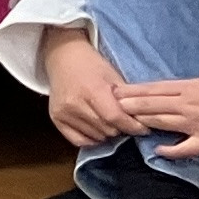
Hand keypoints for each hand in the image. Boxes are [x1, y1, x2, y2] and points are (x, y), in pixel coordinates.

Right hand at [42, 26, 133, 147]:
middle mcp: (74, 103)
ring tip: (109, 121)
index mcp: (91, 90)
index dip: (132, 126)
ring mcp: (63, 112)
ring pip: (96, 136)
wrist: (63, 57)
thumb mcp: (114, 77)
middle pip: (107, 129)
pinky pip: (79, 141)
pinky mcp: (55, 118)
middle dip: (121, 128)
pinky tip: (97, 129)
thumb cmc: (92, 65)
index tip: (143, 129)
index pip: (115, 118)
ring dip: (107, 133)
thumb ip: (126, 100)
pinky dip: (92, 139)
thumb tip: (140, 121)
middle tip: (125, 122)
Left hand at [117, 75, 198, 160]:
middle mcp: (189, 105)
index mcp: (190, 88)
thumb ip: (186, 88)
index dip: (132, 91)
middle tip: (111, 106)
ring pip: (162, 123)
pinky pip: (186, 148)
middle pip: (152, 105)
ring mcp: (197, 124)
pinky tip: (157, 150)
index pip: (154, 89)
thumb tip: (164, 91)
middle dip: (129, 106)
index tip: (114, 91)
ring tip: (125, 123)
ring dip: (142, 123)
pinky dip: (171, 151)